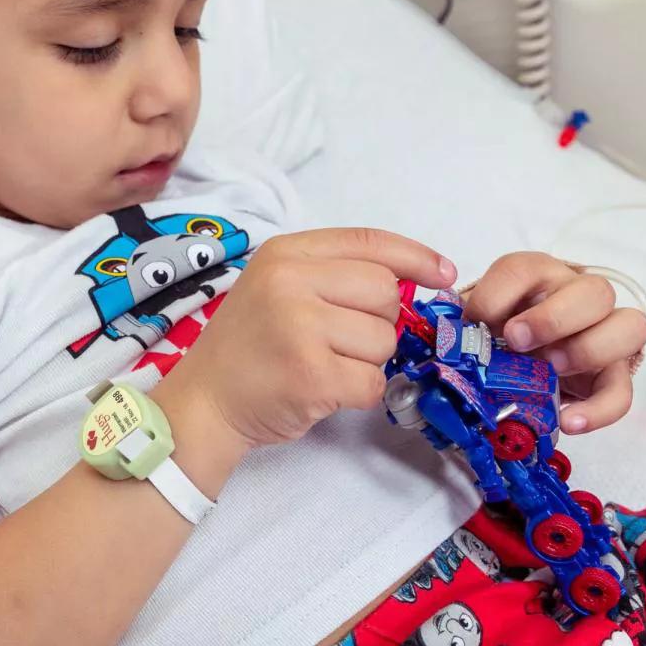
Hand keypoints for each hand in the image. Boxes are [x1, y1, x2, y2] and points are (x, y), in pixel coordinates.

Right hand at [155, 228, 455, 448]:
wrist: (203, 404)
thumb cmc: (248, 348)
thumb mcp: (277, 288)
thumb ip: (332, 275)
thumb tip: (413, 282)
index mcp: (285, 253)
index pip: (369, 242)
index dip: (415, 257)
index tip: (442, 274)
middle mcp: (291, 282)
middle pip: (384, 293)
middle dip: (377, 323)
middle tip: (337, 341)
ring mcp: (301, 328)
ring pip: (385, 341)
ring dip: (367, 361)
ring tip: (323, 366)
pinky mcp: (312, 375)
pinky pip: (373, 381)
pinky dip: (359, 393)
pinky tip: (324, 391)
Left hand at [463, 252, 645, 433]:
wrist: (524, 358)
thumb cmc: (501, 333)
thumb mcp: (482, 325)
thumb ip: (470, 330)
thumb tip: (450, 347)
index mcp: (539, 277)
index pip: (525, 269)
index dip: (500, 294)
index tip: (479, 321)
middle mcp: (579, 297)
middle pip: (595, 291)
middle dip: (554, 318)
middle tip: (517, 342)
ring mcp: (604, 333)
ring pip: (630, 327)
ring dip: (587, 350)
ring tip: (551, 372)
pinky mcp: (612, 375)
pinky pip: (622, 390)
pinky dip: (597, 409)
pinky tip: (568, 421)